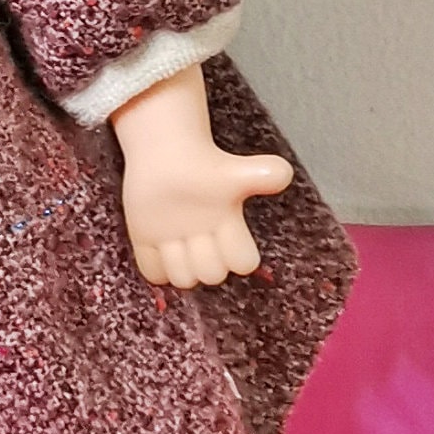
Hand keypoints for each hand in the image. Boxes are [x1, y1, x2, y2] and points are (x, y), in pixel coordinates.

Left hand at [106, 60, 293, 287]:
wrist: (167, 154)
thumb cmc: (204, 166)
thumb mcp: (235, 171)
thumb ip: (261, 175)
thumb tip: (284, 175)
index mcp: (230, 230)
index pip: (243, 262)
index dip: (234, 254)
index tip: (222, 228)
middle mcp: (206, 245)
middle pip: (211, 275)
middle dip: (203, 259)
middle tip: (191, 231)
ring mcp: (178, 247)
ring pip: (183, 279)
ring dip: (175, 262)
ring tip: (169, 236)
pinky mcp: (150, 246)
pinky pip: (153, 274)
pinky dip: (152, 262)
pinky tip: (152, 238)